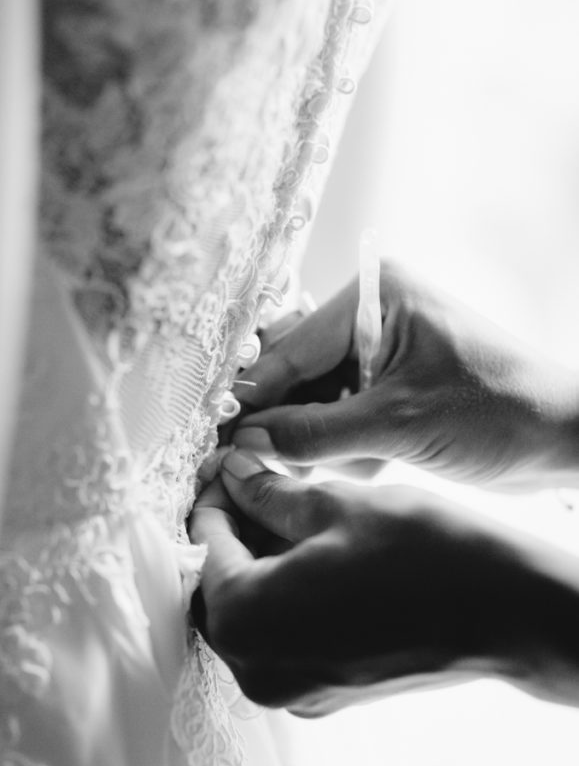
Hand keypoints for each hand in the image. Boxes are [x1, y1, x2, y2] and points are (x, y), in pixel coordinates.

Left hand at [189, 451, 569, 714]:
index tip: (227, 467)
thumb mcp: (334, 505)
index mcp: (247, 621)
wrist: (504, 611)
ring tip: (284, 509)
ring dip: (257, 562)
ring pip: (249, 614)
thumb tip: (234, 475)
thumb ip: (267, 493)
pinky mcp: (324, 694)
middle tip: (254, 483)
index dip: (214, 497)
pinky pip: (280, 638)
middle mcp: (257, 671)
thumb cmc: (422, 556)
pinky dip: (282, 595)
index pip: (204, 547)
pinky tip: (309, 552)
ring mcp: (291, 691)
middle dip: (233, 531)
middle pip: (219, 587)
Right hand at [232, 261, 578, 488]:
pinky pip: (344, 420)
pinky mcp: (394, 390)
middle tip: (257, 466)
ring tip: (333, 467)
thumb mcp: (398, 424)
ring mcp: (384, 355)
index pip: (292, 350)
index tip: (220, 439)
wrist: (566, 440)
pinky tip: (365, 467)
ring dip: (319, 444)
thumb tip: (246, 442)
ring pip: (318, 404)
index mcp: (374, 298)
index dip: (256, 399)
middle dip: (290, 425)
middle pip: (300, 377)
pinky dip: (344, 450)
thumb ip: (316, 434)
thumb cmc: (497, 411)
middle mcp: (373, 318)